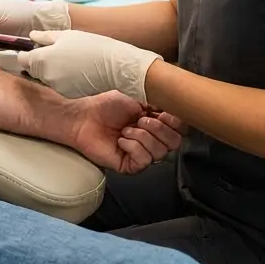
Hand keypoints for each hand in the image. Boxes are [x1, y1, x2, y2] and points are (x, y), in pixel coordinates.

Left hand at [18, 30, 161, 103]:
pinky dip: (62, 79)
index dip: (27, 53)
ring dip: (51, 71)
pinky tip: (76, 71)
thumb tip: (31, 37)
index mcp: (42, 59)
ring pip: (46, 78)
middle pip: (33, 69)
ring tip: (69, 60)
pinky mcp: (67, 94)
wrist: (113, 65)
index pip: (23, 59)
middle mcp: (45, 76)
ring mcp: (56, 87)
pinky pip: (58, 85)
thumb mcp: (66, 35)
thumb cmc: (90, 45)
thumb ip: (45, 37)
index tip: (36, 49)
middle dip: (39, 62)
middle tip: (56, 52)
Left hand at [66, 91, 185, 173]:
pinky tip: (121, 141)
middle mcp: (151, 140)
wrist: (83, 117)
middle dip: (159, 129)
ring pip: (160, 153)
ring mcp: (140, 154)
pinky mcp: (129, 165)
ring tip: (126, 130)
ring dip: (142, 137)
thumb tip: (174, 110)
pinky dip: (133, 147)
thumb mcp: (136, 97)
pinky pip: (144, 160)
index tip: (161, 113)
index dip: (175, 122)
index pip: (181, 130)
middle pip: (175, 143)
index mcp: (155, 124)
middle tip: (140, 120)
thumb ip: (157, 104)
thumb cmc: (105, 106)